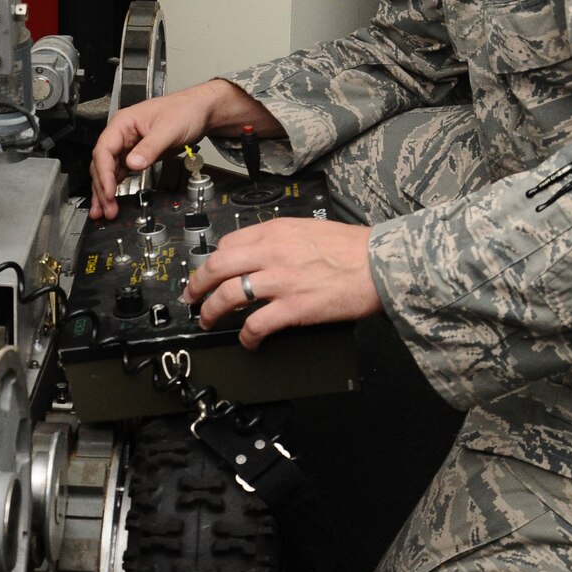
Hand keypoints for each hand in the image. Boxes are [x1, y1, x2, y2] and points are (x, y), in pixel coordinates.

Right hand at [88, 79, 276, 218]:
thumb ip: (150, 147)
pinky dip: (115, 187)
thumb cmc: (185, 111)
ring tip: (104, 211)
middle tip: (106, 209)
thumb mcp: (168, 129)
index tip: (108, 192)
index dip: (104, 173)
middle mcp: (121, 134)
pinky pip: (120, 172)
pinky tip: (112, 200)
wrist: (201, 112)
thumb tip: (132, 164)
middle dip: (102, 187)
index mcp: (123, 122)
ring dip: (105, 191)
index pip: (104, 150)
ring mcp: (128, 145)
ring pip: (109, 170)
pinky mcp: (136, 155)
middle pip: (102, 163)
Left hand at [182, 217, 379, 348]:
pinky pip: (256, 324)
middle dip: (197, 284)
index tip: (209, 273)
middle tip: (191, 297)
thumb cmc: (352, 248)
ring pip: (228, 295)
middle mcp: (272, 253)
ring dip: (211, 311)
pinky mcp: (293, 307)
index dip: (214, 261)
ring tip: (207, 320)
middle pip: (217, 267)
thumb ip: (281, 240)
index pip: (228, 243)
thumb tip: (261, 254)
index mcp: (276, 231)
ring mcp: (281, 281)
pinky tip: (247, 342)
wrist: (380, 263)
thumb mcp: (309, 230)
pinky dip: (246, 336)